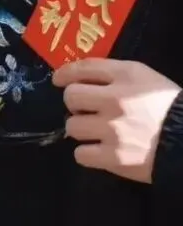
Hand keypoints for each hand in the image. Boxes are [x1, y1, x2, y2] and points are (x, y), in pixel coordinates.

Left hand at [55, 57, 182, 183]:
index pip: (84, 67)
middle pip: (71, 97)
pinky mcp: (114, 158)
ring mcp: (113, 130)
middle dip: (75, 104)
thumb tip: (79, 76)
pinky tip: (99, 151)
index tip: (59, 80)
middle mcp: (116, 100)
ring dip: (80, 129)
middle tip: (86, 110)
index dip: (65, 73)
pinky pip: (80, 154)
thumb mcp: (145, 78)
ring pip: (72, 126)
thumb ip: (114, 74)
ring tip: (96, 132)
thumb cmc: (167, 107)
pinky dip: (87, 154)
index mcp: (126, 76)